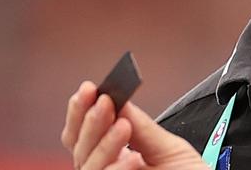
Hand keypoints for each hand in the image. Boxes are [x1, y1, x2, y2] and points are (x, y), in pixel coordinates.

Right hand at [62, 80, 207, 169]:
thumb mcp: (170, 149)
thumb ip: (142, 127)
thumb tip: (120, 99)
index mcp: (115, 157)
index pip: (84, 134)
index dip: (81, 111)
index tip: (90, 89)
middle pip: (80, 148)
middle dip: (91, 122)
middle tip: (105, 102)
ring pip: (86, 166)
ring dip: (103, 144)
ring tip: (123, 126)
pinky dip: (114, 169)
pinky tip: (129, 159)